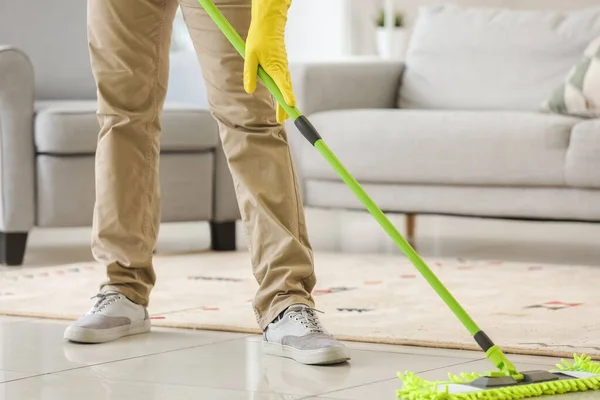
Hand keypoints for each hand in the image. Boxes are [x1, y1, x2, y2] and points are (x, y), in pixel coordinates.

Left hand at [243, 0, 294, 123]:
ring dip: (285, 101)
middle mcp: (282, 69)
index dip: (286, 95)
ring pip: (286, 87)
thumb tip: (249, 91)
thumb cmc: (258, 39)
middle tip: (284, 120)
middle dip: (285, 106)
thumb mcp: (249, 56)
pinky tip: (283, 100)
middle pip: (286, 91)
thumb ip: (249, 74)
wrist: (268, 26)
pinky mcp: (282, 66)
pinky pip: (285, 82)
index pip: (282, 84)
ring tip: (284, 116)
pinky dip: (285, 92)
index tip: (291, 105)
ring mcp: (284, 68)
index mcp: (274, 67)